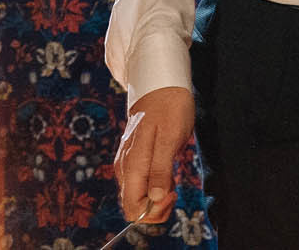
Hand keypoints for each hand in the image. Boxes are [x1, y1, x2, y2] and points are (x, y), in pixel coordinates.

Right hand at [114, 85, 193, 224]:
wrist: (161, 86)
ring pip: (138, 197)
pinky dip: (155, 185)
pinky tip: (166, 172)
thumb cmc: (169, 109)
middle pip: (133, 207)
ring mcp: (128, 164)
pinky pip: (141, 184)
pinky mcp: (134, 159)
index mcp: (132, 165)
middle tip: (173, 189)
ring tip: (171, 177)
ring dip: (156, 196)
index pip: (132, 209)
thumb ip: (160, 169)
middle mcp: (125, 168)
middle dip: (155, 207)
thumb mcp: (170, 138)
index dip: (154, 211)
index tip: (171, 194)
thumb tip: (155, 198)